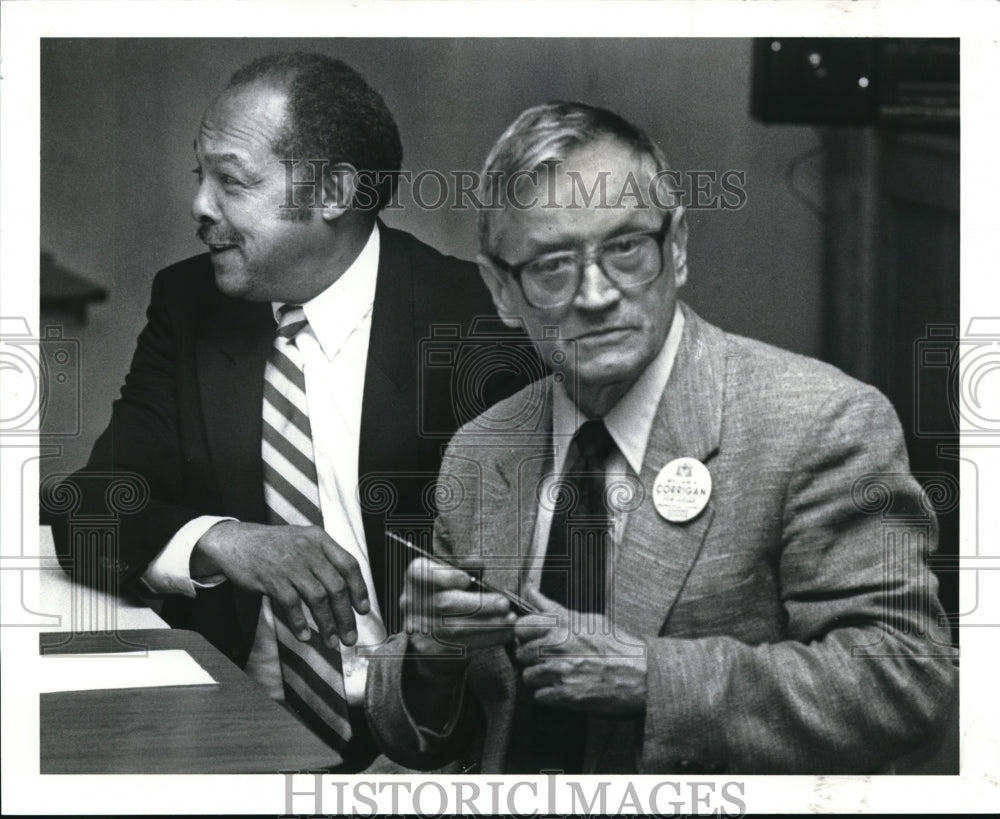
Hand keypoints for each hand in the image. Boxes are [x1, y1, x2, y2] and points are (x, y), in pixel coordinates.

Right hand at [193, 521, 368, 647]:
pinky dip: (300, 623)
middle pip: (337, 586)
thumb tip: (346, 591)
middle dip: (346, 616)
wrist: (235, 541)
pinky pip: (292, 604)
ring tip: (332, 642)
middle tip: (350, 637)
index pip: (349, 565)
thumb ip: (323, 558)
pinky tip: (305, 636)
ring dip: (327, 624)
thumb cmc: (273, 545)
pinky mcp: (272, 579)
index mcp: (319, 539)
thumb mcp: (302, 540)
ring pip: (318, 598)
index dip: (360, 589)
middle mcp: (308, 549)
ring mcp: (290, 564)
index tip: (363, 610)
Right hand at [401, 556, 516, 680]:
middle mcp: (411, 602)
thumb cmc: (445, 594)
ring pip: (455, 628)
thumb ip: (465, 567)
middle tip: (504, 603)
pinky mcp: (430, 650)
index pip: (422, 573)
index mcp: (416, 577)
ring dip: (488, 624)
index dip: (445, 576)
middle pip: (445, 603)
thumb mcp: (451, 575)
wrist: (428, 629)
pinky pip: (461, 645)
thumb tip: (479, 563)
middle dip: (479, 604)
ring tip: (509, 620)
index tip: (467, 580)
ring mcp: (419, 628)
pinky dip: (487, 639)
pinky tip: (503, 633)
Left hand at [513, 586, 647, 715]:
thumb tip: (530, 592)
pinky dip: (548, 695)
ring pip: (528, 676)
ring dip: (539, 677)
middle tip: (548, 658)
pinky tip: (563, 687)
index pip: (521, 625)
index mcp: (563, 625)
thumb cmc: (618, 646)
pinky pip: (539, 696)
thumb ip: (553, 608)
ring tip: (558, 674)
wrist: (642, 674)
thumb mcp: (588, 619)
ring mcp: (560, 671)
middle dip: (532, 657)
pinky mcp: (565, 695)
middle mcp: (558, 646)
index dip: (524, 633)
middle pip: (521, 653)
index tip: (531, 637)